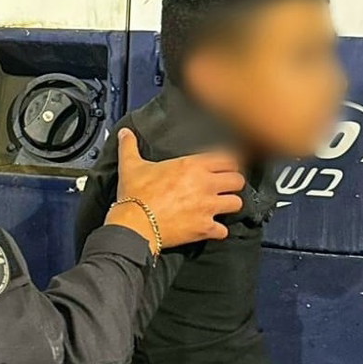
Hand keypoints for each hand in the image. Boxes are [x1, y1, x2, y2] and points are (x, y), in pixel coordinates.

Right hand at [108, 128, 244, 249]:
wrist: (134, 225)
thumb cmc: (135, 194)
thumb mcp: (131, 165)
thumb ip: (130, 146)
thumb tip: (124, 132)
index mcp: (193, 165)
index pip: (228, 158)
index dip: (228, 164)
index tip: (224, 168)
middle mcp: (205, 184)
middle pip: (238, 180)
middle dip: (232, 184)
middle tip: (224, 188)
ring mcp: (207, 207)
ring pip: (236, 204)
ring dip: (229, 206)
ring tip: (220, 207)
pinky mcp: (205, 228)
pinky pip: (223, 230)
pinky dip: (218, 231)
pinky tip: (210, 229)